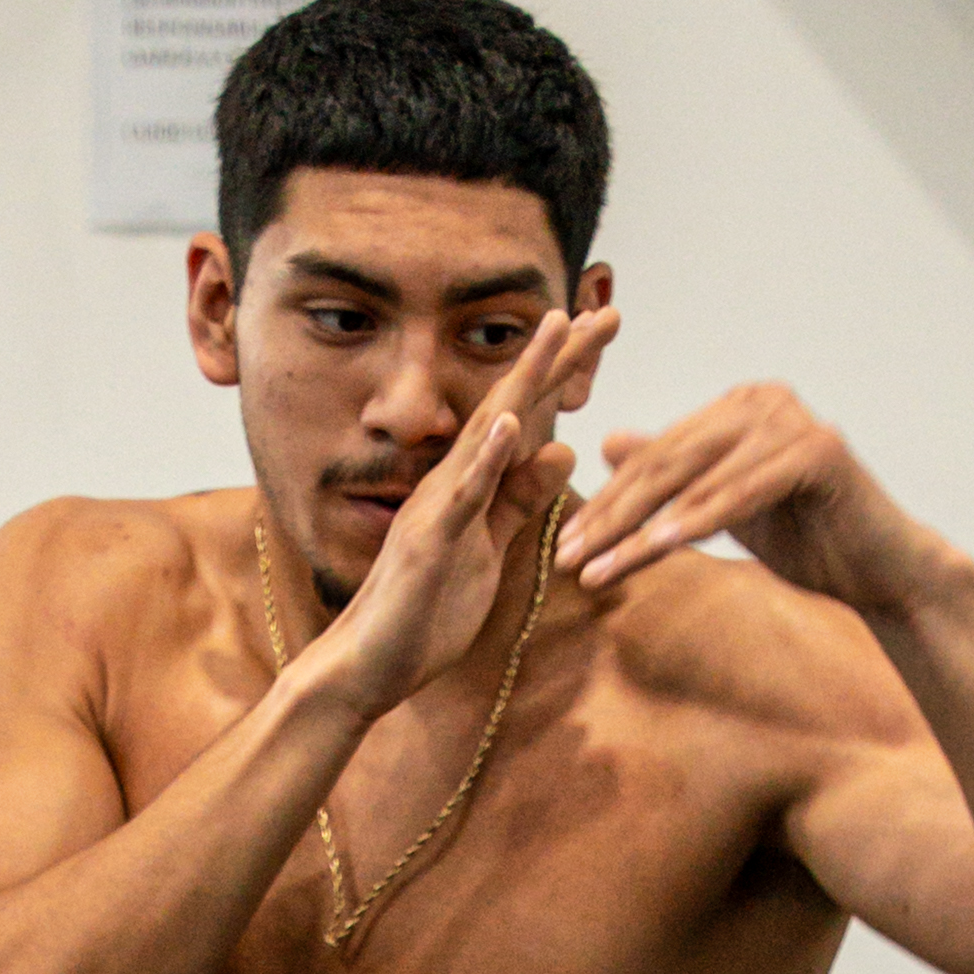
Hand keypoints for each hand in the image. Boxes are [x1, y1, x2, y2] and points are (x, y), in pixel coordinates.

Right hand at [317, 302, 616, 716]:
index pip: (524, 416)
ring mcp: (440, 506)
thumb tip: (563, 451)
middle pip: (512, 404)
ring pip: (488, 430)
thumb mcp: (488, 549)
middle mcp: (454, 480)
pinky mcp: (432, 541)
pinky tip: (508, 421)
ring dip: (524, 378)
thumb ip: (520, 500)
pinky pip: (463, 495)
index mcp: (472, 484)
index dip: (563, 374)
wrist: (369, 664)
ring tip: (559, 328)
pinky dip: (486, 457)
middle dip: (558, 356)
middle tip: (604, 308)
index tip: (602, 330)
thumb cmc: (424, 612)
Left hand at [554, 383, 963, 619]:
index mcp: (737, 407)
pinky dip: (697, 523)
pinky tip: (656, 552)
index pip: (657, 456)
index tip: (566, 546)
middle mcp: (762, 400)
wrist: (880, 569)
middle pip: (669, 464)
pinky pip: (741, 492)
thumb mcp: (724, 505)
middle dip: (613, 516)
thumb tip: (609, 442)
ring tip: (598, 570)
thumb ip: (674, 471)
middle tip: (569, 558)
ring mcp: (792, 420)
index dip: (609, 502)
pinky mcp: (818, 451)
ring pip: (696, 479)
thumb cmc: (807, 539)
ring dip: (641, 529)